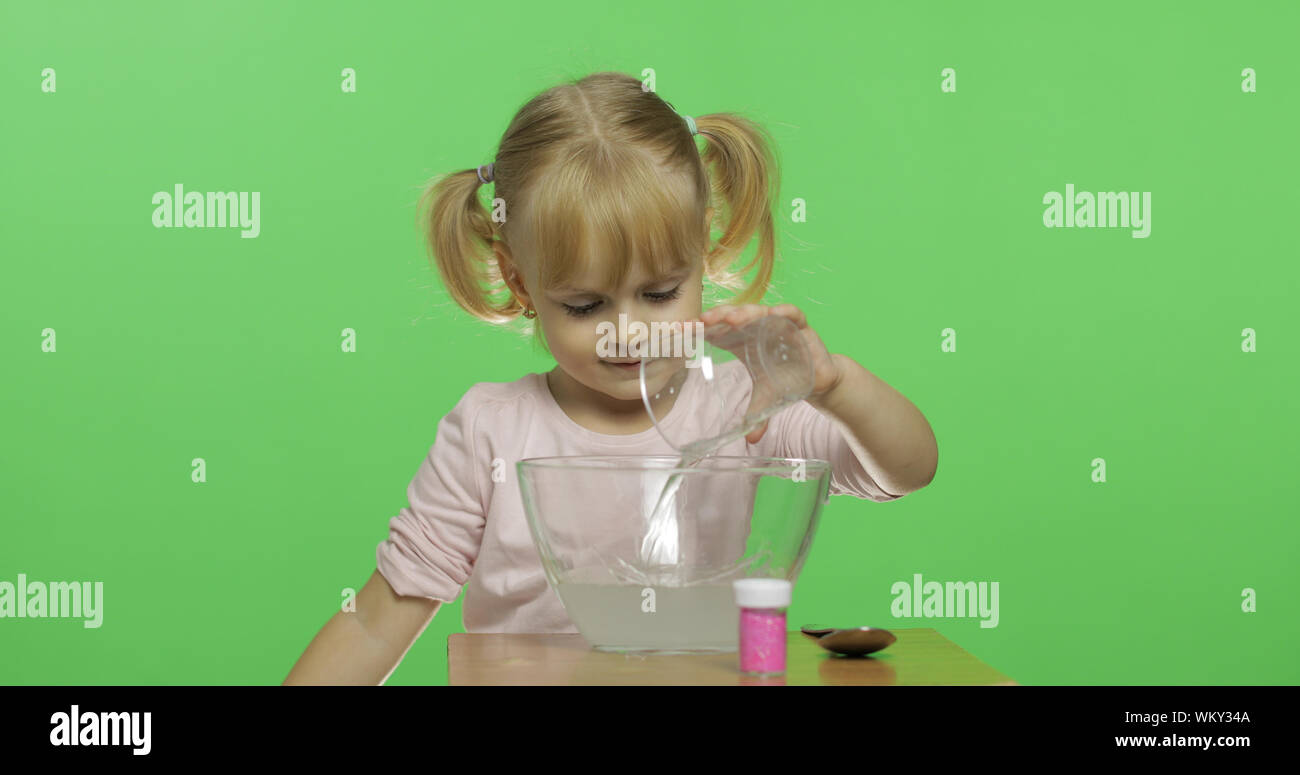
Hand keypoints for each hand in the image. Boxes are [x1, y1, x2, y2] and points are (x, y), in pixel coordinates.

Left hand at [695, 303, 844, 443]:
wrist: (818, 379)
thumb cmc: (785, 381)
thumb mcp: (767, 400)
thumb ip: (756, 416)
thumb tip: (751, 439)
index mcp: (742, 341)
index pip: (718, 330)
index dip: (700, 328)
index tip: (682, 330)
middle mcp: (757, 328)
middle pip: (734, 316)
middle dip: (719, 316)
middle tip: (704, 322)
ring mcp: (778, 324)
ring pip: (759, 311)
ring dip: (745, 313)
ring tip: (733, 319)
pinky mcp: (800, 325)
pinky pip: (792, 314)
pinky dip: (784, 312)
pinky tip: (775, 313)